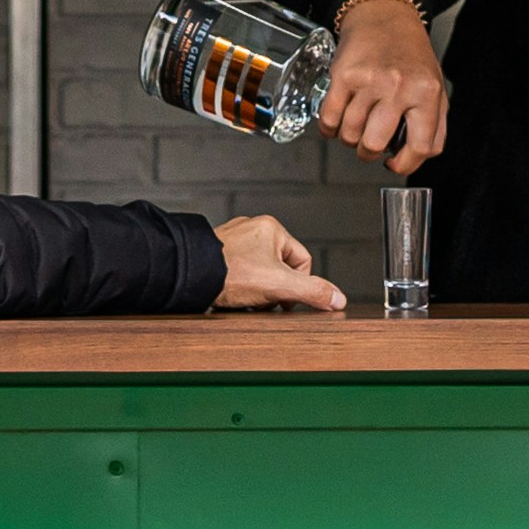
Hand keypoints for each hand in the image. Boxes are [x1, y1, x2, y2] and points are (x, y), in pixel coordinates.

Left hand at [206, 216, 346, 314]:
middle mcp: (251, 228)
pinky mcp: (216, 254)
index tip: (284, 300)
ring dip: (257, 289)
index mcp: (272, 228)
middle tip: (262, 300)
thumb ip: (313, 292)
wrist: (191, 276)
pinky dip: (239, 286)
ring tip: (245, 297)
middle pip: (280, 268)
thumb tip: (338, 300)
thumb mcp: (280, 285)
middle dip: (274, 288)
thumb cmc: (231, 273)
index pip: (302, 261)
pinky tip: (232, 294)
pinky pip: (238, 272)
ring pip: (259, 271)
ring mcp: (232, 240)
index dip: (297, 286)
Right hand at [321, 0, 448, 174]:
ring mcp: (369, 81)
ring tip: (356, 128)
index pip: (420, 147)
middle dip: (368, 153)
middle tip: (369, 146)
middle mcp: (399, 87)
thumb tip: (413, 159)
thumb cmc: (411, 56)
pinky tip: (336, 123)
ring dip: (349, 139)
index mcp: (427, 93)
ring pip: (349, 134)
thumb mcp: (435, 88)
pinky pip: (329, 118)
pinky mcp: (343, 75)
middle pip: (374, 144)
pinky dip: (329, 128)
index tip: (394, 164)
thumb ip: (433, 126)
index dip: (404, 164)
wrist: (385, 17)